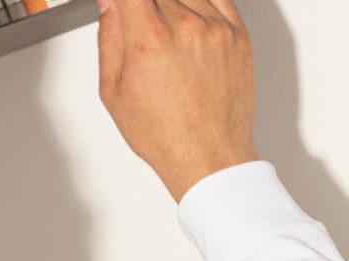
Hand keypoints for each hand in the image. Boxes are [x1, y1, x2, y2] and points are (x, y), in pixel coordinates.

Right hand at [97, 0, 259, 201]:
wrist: (209, 156)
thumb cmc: (165, 134)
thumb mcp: (114, 91)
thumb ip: (109, 37)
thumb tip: (109, 3)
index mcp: (149, 39)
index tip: (121, 5)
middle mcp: (185, 26)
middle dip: (145, 7)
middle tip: (143, 30)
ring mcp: (215, 29)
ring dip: (171, 5)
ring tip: (166, 34)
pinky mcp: (238, 35)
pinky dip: (200, 3)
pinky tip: (190, 21)